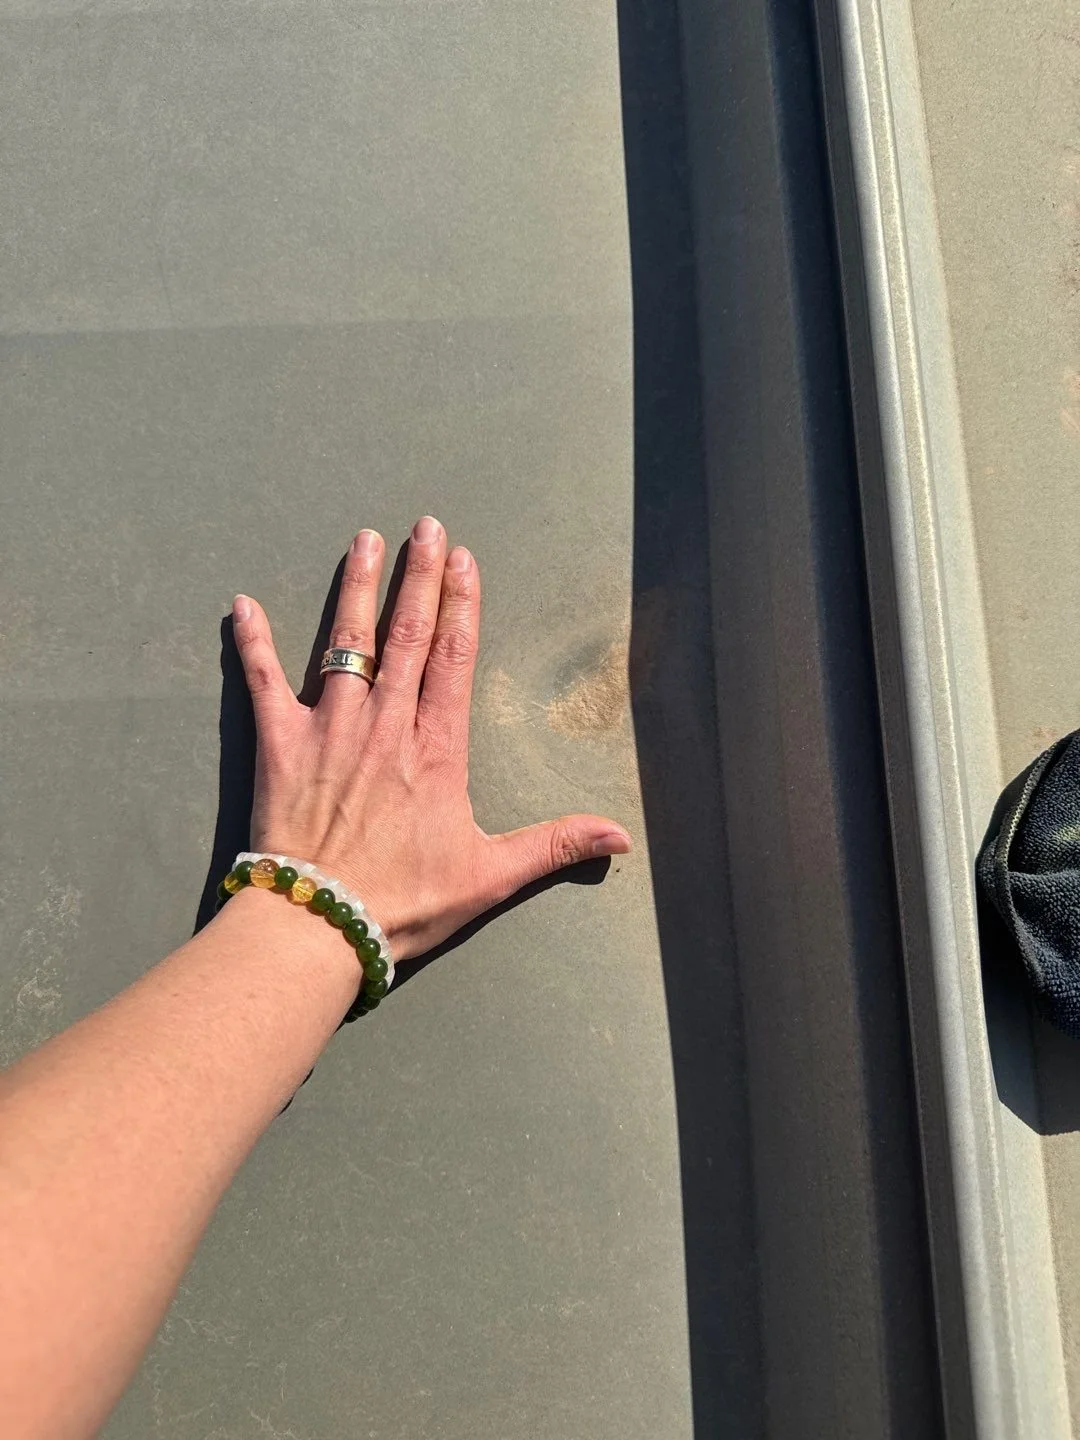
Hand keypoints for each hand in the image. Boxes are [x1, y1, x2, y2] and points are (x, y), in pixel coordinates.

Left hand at [231, 517, 630, 960]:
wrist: (320, 924)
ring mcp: (329, 729)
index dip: (461, 604)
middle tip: (425, 526)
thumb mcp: (489, 876)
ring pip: (345, 643)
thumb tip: (620, 837)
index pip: (453, 658)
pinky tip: (243, 604)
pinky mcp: (279, 745)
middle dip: (418, 576)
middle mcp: (385, 724)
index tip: (463, 559)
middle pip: (405, 635)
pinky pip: (261, 682)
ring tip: (365, 541)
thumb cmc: (404, 901)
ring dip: (357, 589)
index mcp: (436, 749)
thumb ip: (554, 845)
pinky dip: (253, 642)